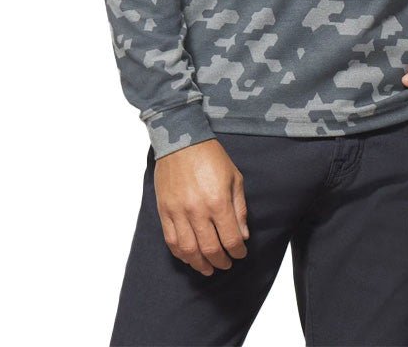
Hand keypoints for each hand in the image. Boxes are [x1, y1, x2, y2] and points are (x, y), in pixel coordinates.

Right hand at [153, 138, 249, 275]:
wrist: (182, 140)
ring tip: (208, 268)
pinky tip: (189, 257)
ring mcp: (178, 212)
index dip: (238, 252)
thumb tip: (242, 235)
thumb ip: (239, 208)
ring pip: (189, 250)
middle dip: (221, 261)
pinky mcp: (164, 211)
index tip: (241, 254)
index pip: (231, 239)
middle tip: (227, 264)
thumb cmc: (211, 157)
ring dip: (200, 264)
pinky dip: (181, 254)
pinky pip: (171, 241)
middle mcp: (198, 211)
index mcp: (219, 202)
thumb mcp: (235, 177)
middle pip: (210, 249)